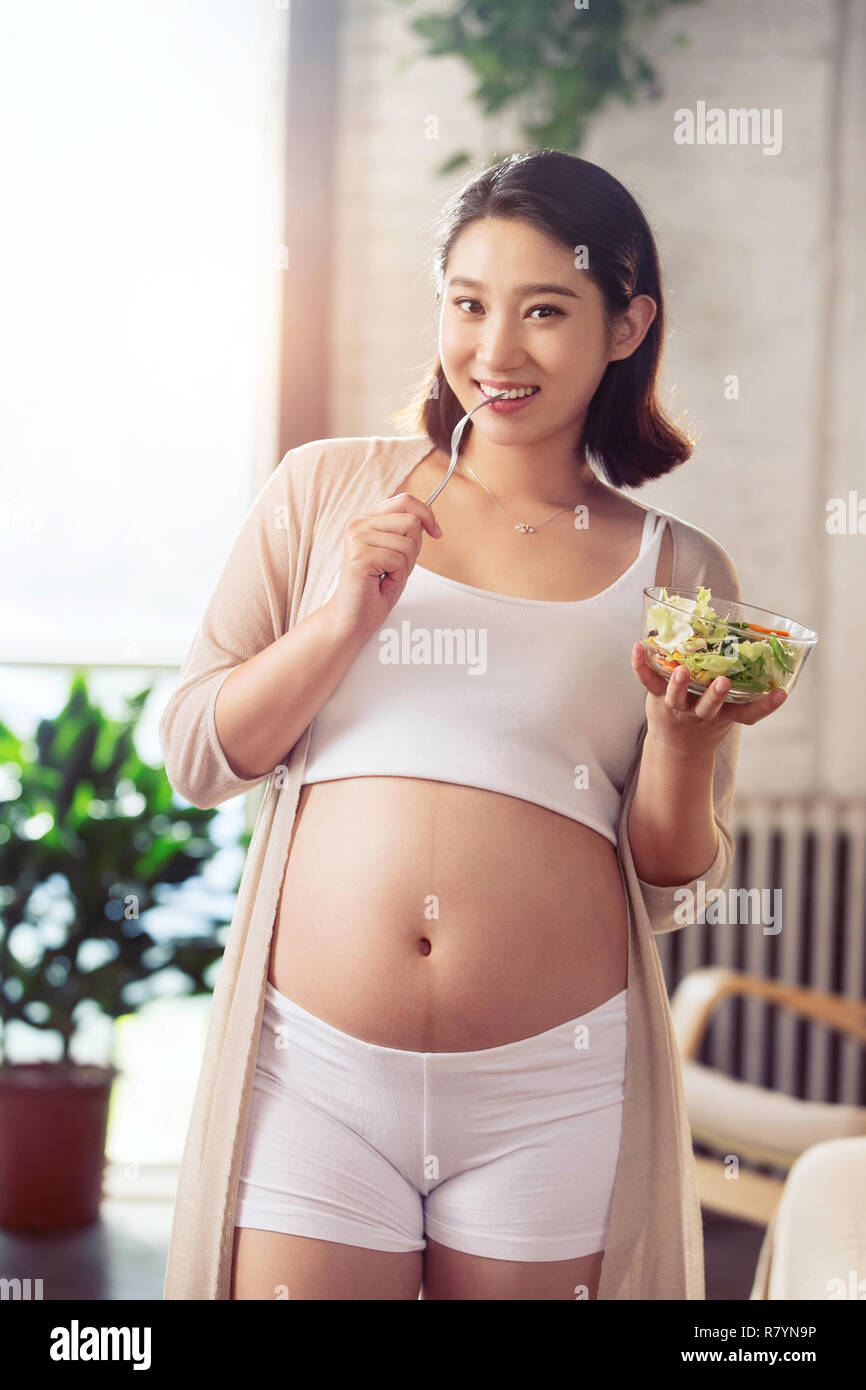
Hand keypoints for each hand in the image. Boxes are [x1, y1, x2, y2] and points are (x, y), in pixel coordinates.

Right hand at [327, 492, 442, 639]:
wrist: (353, 616)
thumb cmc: (375, 588)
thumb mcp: (397, 552)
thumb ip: (407, 532)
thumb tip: (428, 519)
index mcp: (367, 519)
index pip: (405, 500)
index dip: (427, 514)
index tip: (436, 532)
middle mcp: (359, 524)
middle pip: (411, 521)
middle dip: (414, 549)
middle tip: (396, 566)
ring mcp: (356, 538)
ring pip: (407, 542)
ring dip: (405, 566)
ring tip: (387, 575)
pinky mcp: (359, 556)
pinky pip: (398, 560)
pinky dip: (397, 576)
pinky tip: (383, 582)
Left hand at [630, 641, 786, 761]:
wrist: (678, 744)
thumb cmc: (709, 717)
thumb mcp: (728, 708)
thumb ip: (740, 683)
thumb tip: (757, 640)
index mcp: (726, 714)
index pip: (750, 714)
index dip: (767, 706)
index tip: (782, 693)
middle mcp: (702, 713)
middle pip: (710, 707)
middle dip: (717, 695)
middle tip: (724, 683)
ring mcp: (678, 706)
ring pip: (678, 698)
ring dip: (679, 684)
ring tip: (681, 671)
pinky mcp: (657, 698)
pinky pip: (648, 681)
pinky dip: (641, 665)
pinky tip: (637, 647)